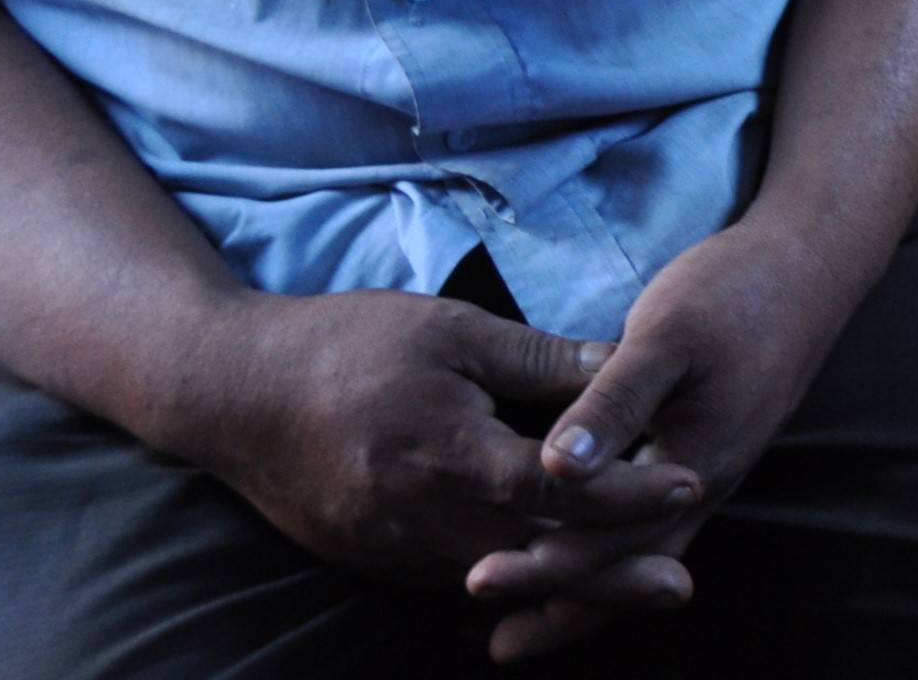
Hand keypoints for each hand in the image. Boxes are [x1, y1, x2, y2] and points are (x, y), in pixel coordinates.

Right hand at [155, 289, 698, 585]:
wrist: (229, 394)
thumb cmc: (348, 343)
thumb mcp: (452, 329)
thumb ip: (542, 357)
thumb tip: (629, 365)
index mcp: (442, 448)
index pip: (552, 486)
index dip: (622, 492)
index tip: (688, 484)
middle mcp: (415, 514)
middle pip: (529, 557)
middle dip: (606, 575)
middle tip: (677, 585)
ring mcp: (389, 548)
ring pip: (493, 578)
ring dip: (563, 587)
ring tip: (637, 588)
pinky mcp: (372, 560)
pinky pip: (453, 576)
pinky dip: (510, 579)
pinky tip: (556, 578)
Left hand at [461, 221, 859, 659]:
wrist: (811, 267)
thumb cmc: (736, 293)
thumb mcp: (668, 334)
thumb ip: (613, 403)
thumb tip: (556, 468)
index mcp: (694, 463)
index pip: (607, 540)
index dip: (539, 565)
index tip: (477, 578)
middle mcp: (703, 486)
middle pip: (622, 566)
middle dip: (550, 596)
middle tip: (482, 616)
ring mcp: (706, 474)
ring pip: (638, 553)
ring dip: (577, 584)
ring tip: (515, 616)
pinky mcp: (701, 453)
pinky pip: (648, 523)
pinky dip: (604, 547)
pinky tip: (568, 540)